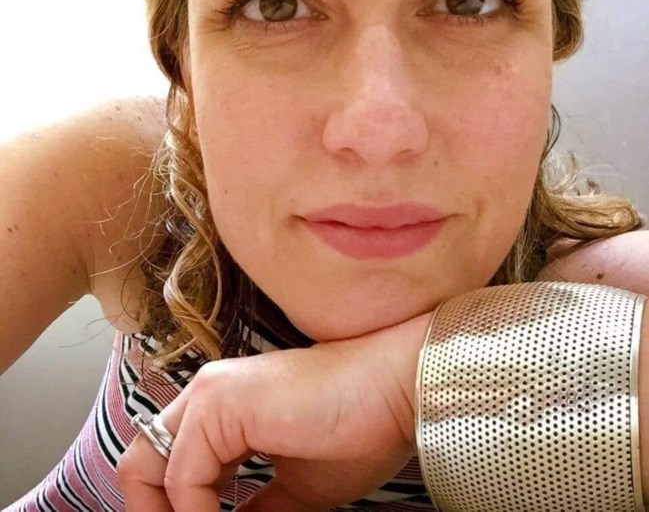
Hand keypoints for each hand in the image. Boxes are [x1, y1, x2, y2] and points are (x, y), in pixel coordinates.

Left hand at [116, 312, 431, 510]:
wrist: (394, 392)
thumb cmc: (357, 431)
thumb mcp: (296, 488)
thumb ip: (256, 510)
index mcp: (224, 408)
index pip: (166, 465)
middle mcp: (207, 393)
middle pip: (142, 464)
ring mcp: (210, 394)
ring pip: (145, 468)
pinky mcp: (220, 403)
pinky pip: (181, 479)